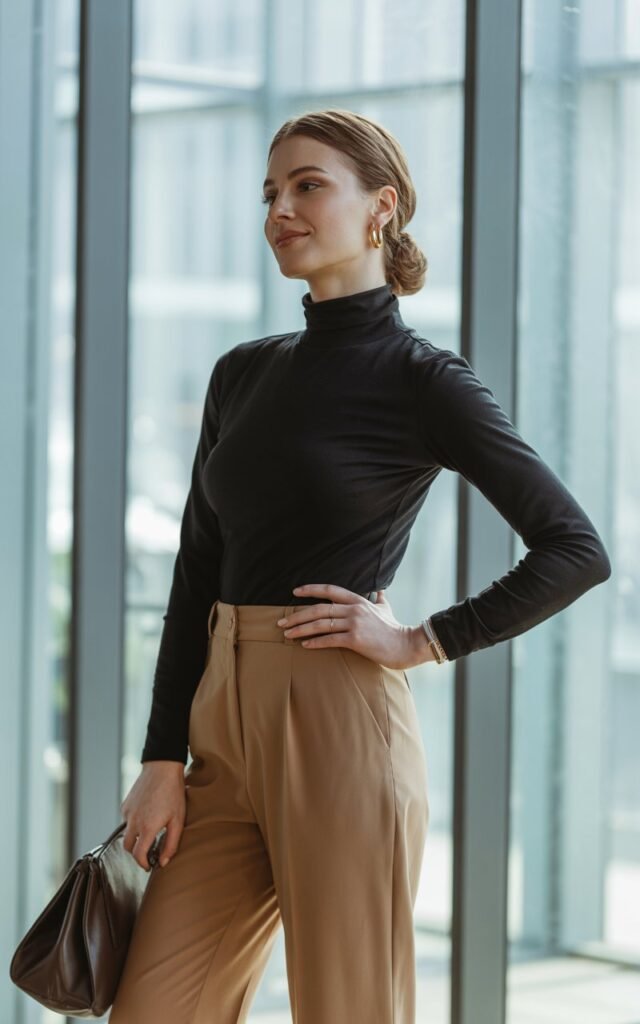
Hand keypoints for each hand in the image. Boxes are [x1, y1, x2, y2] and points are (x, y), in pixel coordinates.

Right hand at [120, 760, 186, 871]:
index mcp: (146, 828)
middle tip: (149, 852)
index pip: (138, 855)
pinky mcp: (125, 804)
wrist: (162, 767)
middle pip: (128, 847)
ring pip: (126, 833)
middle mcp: (133, 822)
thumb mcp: (178, 820)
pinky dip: (134, 823)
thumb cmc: (173, 793)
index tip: (150, 865)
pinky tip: (146, 816)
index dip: (144, 864)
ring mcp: (127, 812)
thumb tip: (163, 862)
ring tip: (149, 833)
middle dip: (137, 853)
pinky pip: (126, 820)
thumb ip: (171, 844)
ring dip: (135, 838)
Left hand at [278, 583, 435, 669]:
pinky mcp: (356, 639)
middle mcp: (354, 609)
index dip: (311, 590)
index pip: (329, 590)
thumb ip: (380, 598)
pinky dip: (315, 643)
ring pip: (321, 624)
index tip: (295, 592)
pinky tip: (305, 645)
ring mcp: (354, 623)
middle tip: (281, 622)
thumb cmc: (394, 628)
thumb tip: (381, 589)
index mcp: (358, 600)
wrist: (405, 645)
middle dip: (297, 615)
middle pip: (319, 609)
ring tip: (287, 635)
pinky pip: (330, 640)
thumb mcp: (386, 609)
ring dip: (301, 629)